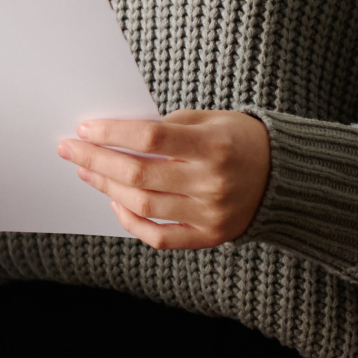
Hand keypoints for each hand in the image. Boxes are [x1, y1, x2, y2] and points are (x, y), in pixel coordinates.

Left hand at [58, 112, 271, 249]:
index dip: (112, 133)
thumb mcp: (211, 120)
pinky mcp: (210, 236)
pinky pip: (159, 237)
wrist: (287, 177)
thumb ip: (167, 126)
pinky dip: (131, 222)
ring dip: (106, 187)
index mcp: (214, 146)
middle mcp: (212, 183)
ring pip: (142, 205)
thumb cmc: (242, 140)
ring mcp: (211, 214)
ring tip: (87, 172)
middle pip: (139, 174)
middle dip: (96, 160)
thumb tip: (114, 134)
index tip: (84, 128)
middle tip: (70, 150)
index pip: (150, 137)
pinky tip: (116, 203)